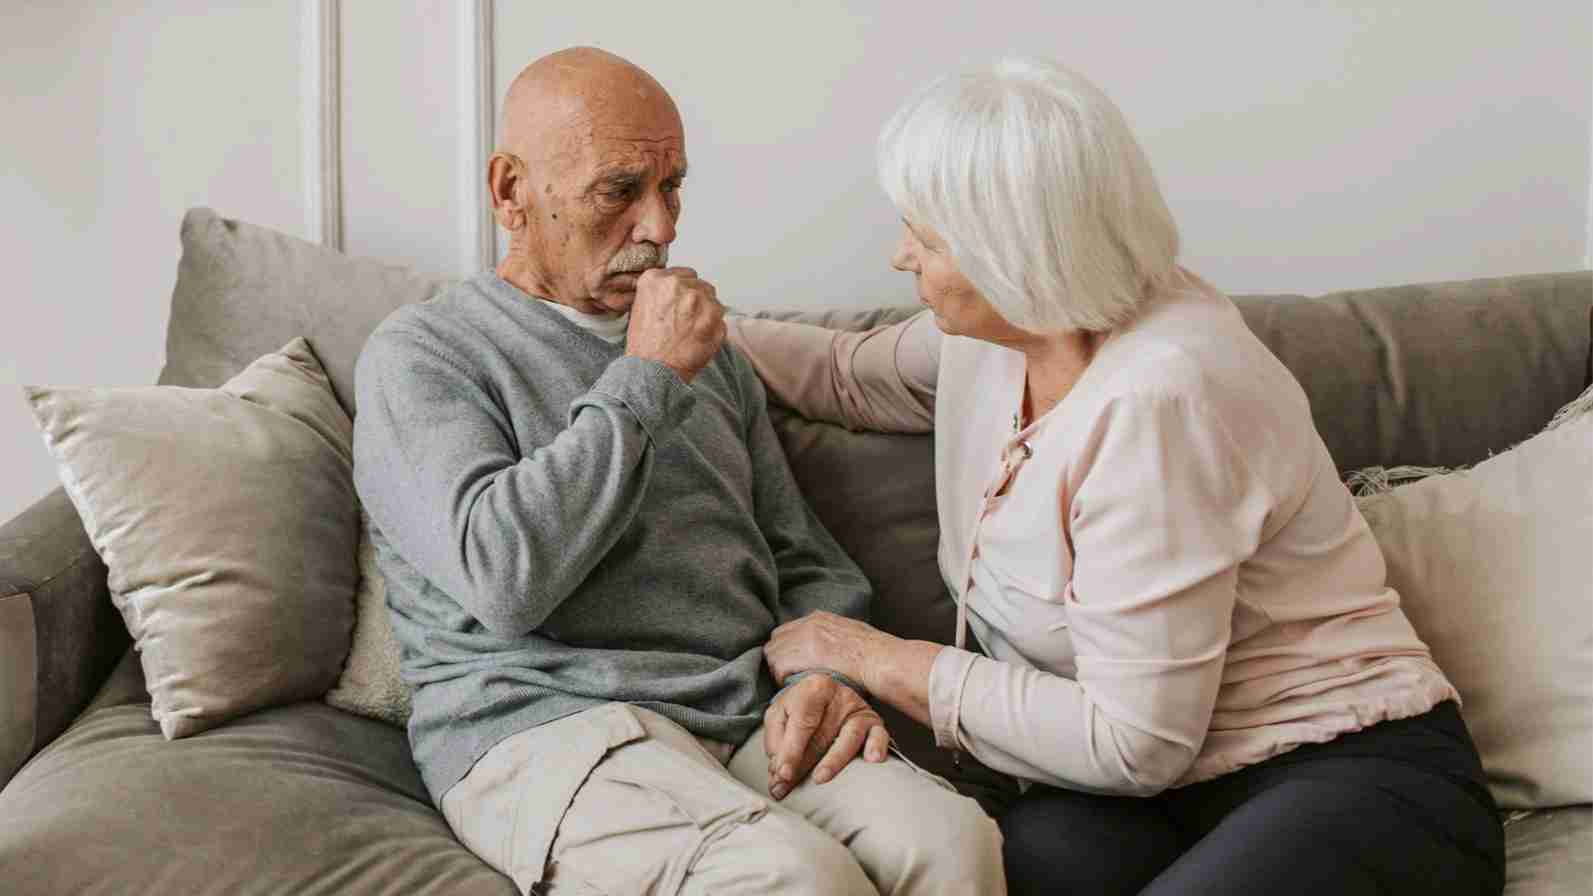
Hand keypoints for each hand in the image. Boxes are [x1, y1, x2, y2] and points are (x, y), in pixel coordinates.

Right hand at [626, 267, 724, 382]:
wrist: (651, 371)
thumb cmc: (645, 345)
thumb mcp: (640, 306)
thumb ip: (661, 291)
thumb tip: (680, 286)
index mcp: (657, 279)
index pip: (685, 274)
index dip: (684, 291)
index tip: (680, 304)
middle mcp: (678, 285)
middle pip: (701, 286)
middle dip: (697, 302)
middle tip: (685, 322)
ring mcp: (699, 300)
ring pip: (714, 302)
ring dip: (707, 315)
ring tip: (691, 333)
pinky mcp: (715, 318)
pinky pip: (721, 320)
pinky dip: (713, 331)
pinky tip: (698, 341)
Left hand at [764, 611, 887, 685]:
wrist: (880, 660)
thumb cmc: (875, 655)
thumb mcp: (854, 634)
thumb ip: (836, 637)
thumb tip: (833, 649)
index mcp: (819, 618)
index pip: (788, 631)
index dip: (788, 650)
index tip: (795, 664)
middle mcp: (807, 624)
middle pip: (775, 640)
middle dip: (780, 658)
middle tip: (791, 676)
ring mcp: (801, 638)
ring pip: (773, 655)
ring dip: (780, 670)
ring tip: (794, 684)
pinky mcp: (799, 655)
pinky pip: (778, 669)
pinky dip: (783, 680)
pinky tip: (796, 688)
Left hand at [764, 673, 889, 799]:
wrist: (825, 695)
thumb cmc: (800, 708)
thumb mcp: (780, 715)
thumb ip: (775, 743)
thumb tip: (779, 775)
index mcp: (814, 689)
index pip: (802, 723)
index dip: (791, 751)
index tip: (783, 774)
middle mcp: (839, 697)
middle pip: (822, 735)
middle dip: (804, 765)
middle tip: (788, 786)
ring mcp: (858, 710)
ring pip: (849, 737)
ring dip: (834, 761)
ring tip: (820, 778)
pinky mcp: (874, 723)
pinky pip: (879, 736)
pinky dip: (877, 747)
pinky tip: (872, 759)